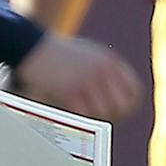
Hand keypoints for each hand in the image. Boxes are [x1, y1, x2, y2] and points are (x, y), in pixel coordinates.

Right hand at [12, 34, 143, 121]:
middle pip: (122, 106)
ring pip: (103, 113)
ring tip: (84, 115)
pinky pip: (84, 115)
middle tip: (102, 119)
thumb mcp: (89, 53)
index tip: (119, 111)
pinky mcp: (71, 90)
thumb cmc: (58, 52)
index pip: (134, 90)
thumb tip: (118, 94)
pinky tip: (72, 113)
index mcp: (109, 61)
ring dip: (94, 118)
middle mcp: (102, 70)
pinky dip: (79, 118)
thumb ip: (105, 69)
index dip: (129, 105)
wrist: (31, 46)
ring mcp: (87, 80)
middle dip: (114, 116)